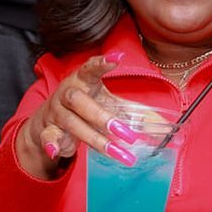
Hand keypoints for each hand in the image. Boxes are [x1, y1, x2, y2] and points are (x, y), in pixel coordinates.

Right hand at [14, 53, 131, 179]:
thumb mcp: (105, 103)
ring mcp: (56, 112)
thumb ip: (129, 110)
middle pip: (79, 100)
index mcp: (81, 80)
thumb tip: (163, 125)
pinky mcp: (48, 130)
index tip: (118, 58)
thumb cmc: (83, 107)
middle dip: (102, 116)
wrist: (49, 120)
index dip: (102, 63)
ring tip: (118, 153)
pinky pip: (48, 136)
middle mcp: (66, 93)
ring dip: (95, 139)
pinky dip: (51, 144)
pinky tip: (55, 151)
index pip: (90, 68)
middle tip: (126, 133)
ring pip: (71, 123)